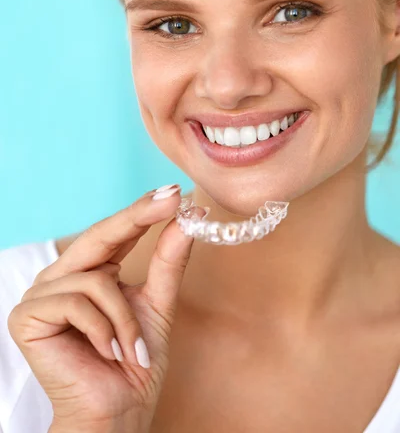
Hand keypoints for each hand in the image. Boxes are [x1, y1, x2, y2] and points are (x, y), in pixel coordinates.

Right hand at [7, 185, 204, 430]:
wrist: (116, 415)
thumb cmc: (135, 363)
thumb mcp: (158, 305)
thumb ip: (167, 262)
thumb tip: (186, 217)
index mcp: (92, 271)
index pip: (116, 232)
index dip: (142, 209)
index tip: (174, 190)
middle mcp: (64, 276)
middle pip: (99, 237)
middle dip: (137, 218)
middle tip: (171, 199)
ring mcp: (42, 293)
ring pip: (95, 279)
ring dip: (125, 319)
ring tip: (131, 348)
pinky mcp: (26, 316)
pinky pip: (76, 303)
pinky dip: (104, 330)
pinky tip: (108, 353)